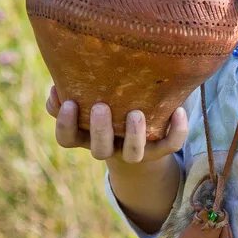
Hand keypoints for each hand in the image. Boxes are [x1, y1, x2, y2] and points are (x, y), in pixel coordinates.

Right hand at [45, 85, 188, 164]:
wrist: (140, 139)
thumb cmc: (108, 107)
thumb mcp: (88, 100)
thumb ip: (72, 91)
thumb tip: (58, 83)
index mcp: (86, 136)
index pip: (68, 139)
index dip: (65, 125)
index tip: (69, 102)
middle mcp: (109, 147)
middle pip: (99, 150)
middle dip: (99, 130)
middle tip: (101, 106)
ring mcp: (134, 151)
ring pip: (133, 154)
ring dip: (134, 136)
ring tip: (136, 113)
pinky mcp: (159, 150)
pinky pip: (170, 145)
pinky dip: (176, 131)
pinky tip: (178, 111)